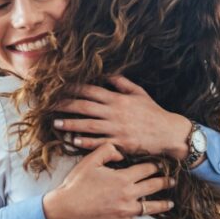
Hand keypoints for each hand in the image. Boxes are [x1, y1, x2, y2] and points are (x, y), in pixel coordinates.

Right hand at [43, 143, 174, 218]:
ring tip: (171, 203)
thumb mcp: (89, 161)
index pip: (146, 169)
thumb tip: (121, 153)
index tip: (161, 165)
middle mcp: (128, 194)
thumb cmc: (76, 184)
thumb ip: (107, 150)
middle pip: (153, 186)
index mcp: (122, 178)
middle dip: (165, 182)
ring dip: (163, 204)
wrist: (66, 207)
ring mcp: (126, 211)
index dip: (155, 165)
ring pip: (150, 207)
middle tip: (172, 181)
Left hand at [53, 75, 190, 159]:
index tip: (59, 87)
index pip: (92, 90)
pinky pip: (99, 143)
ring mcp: (117, 128)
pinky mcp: (120, 143)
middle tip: (49, 105)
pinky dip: (86, 142)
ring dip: (71, 124)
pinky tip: (73, 141)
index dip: (74, 88)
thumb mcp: (140, 94)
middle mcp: (115, 113)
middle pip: (85, 107)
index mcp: (118, 99)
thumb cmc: (153, 113)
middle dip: (66, 105)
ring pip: (89, 125)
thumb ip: (122, 83)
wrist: (169, 133)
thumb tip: (107, 74)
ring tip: (55, 124)